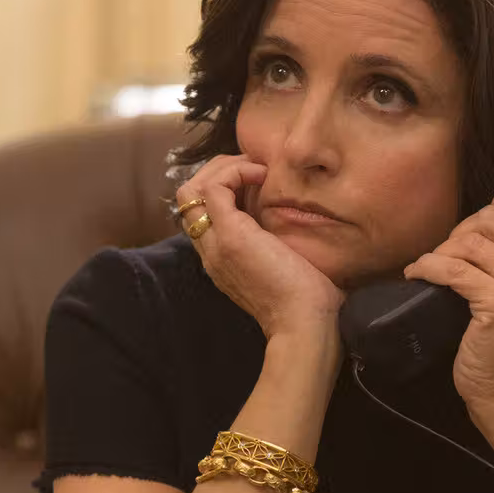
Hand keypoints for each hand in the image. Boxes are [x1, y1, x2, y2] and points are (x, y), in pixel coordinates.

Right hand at [176, 155, 344, 341]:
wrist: (303, 324)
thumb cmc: (306, 301)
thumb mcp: (284, 266)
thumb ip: (276, 246)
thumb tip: (298, 223)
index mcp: (221, 258)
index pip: (200, 212)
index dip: (223, 187)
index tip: (258, 183)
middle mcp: (209, 250)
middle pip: (187, 198)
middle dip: (217, 171)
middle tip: (253, 169)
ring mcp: (215, 242)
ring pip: (190, 189)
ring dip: (223, 169)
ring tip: (256, 170)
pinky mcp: (230, 234)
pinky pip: (213, 187)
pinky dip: (235, 172)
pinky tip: (263, 177)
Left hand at [401, 185, 493, 412]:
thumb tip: (478, 216)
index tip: (480, 223)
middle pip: (492, 217)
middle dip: (460, 232)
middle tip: (448, 258)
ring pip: (470, 241)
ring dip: (441, 252)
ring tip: (433, 270)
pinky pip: (452, 268)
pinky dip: (427, 268)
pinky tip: (418, 276)